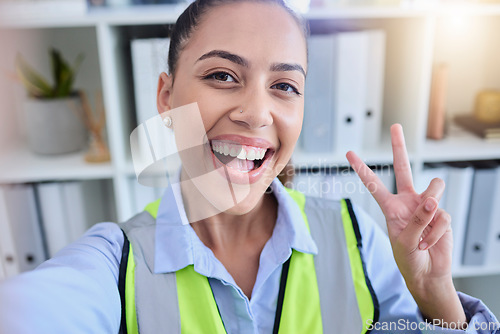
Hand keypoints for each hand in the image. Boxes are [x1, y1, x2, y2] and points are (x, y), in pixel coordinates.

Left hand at [346, 124, 465, 326]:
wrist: (427, 273)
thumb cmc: (408, 258)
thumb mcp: (403, 240)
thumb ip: (417, 218)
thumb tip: (432, 198)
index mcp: (390, 207)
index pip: (373, 184)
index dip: (362, 169)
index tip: (348, 153)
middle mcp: (408, 201)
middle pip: (404, 168)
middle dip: (399, 146)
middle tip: (395, 126)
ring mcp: (426, 206)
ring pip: (432, 189)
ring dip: (430, 208)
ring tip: (424, 226)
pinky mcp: (442, 214)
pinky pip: (441, 216)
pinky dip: (434, 234)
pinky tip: (428, 243)